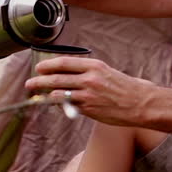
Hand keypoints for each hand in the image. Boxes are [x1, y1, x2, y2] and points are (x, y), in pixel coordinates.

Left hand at [25, 57, 155, 126]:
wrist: (141, 104)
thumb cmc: (127, 88)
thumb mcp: (108, 72)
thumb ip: (90, 72)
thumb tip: (72, 74)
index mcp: (94, 66)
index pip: (64, 62)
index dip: (48, 65)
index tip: (39, 67)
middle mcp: (89, 78)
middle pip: (57, 78)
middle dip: (40, 80)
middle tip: (30, 83)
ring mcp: (88, 94)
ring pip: (59, 93)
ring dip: (45, 94)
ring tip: (37, 94)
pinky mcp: (89, 109)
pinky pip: (68, 106)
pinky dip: (60, 104)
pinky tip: (54, 103)